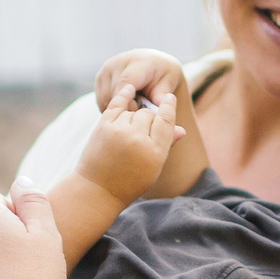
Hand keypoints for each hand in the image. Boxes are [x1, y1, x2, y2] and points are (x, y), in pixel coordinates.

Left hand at [75, 86, 181, 204]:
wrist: (97, 190)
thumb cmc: (129, 182)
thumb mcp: (153, 169)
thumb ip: (166, 146)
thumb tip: (182, 129)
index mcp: (154, 152)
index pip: (166, 121)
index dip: (169, 107)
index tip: (170, 98)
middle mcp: (138, 139)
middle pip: (149, 114)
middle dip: (148, 118)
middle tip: (142, 131)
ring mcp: (119, 131)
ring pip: (133, 111)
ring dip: (133, 116)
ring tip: (127, 133)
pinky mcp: (103, 126)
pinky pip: (117, 104)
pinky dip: (124, 95)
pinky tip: (129, 88)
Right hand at [95, 49, 188, 114]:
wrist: (154, 64)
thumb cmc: (163, 76)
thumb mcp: (169, 83)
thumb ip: (162, 94)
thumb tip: (159, 104)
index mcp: (138, 62)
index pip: (125, 82)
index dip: (128, 101)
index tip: (135, 113)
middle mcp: (119, 62)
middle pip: (113, 93)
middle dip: (123, 109)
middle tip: (136, 117)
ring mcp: (107, 69)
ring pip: (105, 99)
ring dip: (116, 110)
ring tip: (131, 112)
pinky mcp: (100, 77)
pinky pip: (101, 99)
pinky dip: (110, 107)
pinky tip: (123, 108)